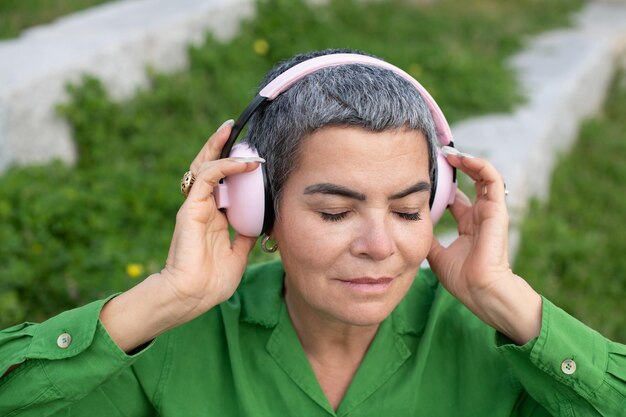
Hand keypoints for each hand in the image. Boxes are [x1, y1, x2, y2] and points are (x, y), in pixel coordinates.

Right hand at [160, 120, 261, 321]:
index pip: (223, 185)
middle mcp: (203, 209)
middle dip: (220, 148)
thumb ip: (244, 237)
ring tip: (230, 130)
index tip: (251, 158)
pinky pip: (208, 178)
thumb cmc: (210, 283)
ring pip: (205, 167)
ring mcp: (196, 207)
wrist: (191, 296)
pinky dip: (226, 167)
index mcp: (213, 219)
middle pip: (210, 169)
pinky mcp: (191, 208)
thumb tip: (259, 225)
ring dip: (218, 147)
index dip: (234, 169)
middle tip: (233, 130)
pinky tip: (245, 163)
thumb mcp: (237, 256)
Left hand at [427, 147, 541, 343]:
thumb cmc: (462, 278)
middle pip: (470, 183)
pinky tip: (461, 158)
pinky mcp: (497, 209)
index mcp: (468, 226)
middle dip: (454, 168)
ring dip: (467, 161)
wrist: (480, 290)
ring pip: (483, 176)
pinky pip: (492, 179)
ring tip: (448, 152)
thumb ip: (427, 238)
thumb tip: (410, 226)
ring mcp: (489, 211)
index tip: (427, 175)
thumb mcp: (436, 254)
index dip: (444, 186)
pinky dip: (479, 165)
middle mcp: (480, 216)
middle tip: (437, 156)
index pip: (457, 199)